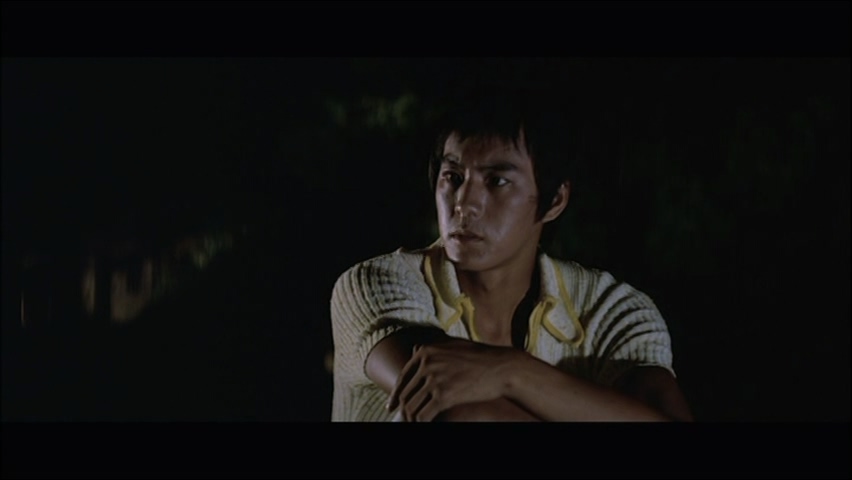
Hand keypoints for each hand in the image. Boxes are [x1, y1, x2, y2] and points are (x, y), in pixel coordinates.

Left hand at [386, 338, 519, 421]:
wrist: (502, 367)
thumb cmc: (481, 357)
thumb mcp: (454, 345)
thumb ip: (432, 346)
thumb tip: (413, 348)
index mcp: (426, 350)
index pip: (403, 377)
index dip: (395, 394)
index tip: (391, 406)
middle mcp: (427, 362)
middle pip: (406, 393)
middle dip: (403, 410)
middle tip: (403, 420)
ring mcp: (435, 378)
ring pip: (412, 406)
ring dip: (411, 420)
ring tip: (413, 425)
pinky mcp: (444, 395)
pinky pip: (423, 416)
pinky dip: (421, 424)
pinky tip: (423, 426)